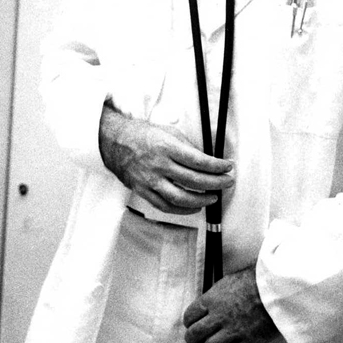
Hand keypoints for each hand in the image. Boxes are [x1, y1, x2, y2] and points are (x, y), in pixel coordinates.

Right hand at [99, 104, 233, 213]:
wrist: (114, 142)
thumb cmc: (142, 135)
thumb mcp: (168, 132)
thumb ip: (187, 147)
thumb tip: (206, 160)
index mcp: (166, 147)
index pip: (199, 161)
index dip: (217, 166)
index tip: (228, 166)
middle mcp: (159, 165)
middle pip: (194, 180)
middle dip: (216, 183)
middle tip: (227, 182)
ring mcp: (150, 180)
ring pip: (181, 198)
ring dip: (202, 200)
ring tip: (213, 197)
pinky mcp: (143, 190)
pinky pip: (165, 206)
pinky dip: (182, 210)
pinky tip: (194, 207)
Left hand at [182, 267, 279, 342]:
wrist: (274, 288)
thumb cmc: (252, 280)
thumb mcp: (226, 282)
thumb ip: (215, 295)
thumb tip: (209, 302)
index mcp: (211, 300)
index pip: (190, 316)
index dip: (188, 323)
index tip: (189, 326)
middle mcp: (219, 317)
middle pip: (196, 334)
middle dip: (191, 340)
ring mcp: (233, 331)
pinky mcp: (248, 341)